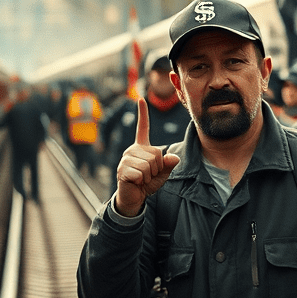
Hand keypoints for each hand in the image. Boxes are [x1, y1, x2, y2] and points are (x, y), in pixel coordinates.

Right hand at [113, 97, 179, 216]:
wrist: (133, 198)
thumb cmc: (147, 183)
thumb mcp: (162, 173)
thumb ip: (169, 165)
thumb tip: (173, 157)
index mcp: (142, 147)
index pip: (143, 128)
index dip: (143, 114)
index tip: (140, 99)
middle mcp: (132, 150)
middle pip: (156, 154)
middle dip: (157, 168)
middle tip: (147, 175)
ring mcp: (126, 159)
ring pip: (149, 164)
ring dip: (149, 176)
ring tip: (141, 179)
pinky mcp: (123, 170)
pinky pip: (141, 173)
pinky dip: (142, 181)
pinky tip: (135, 182)